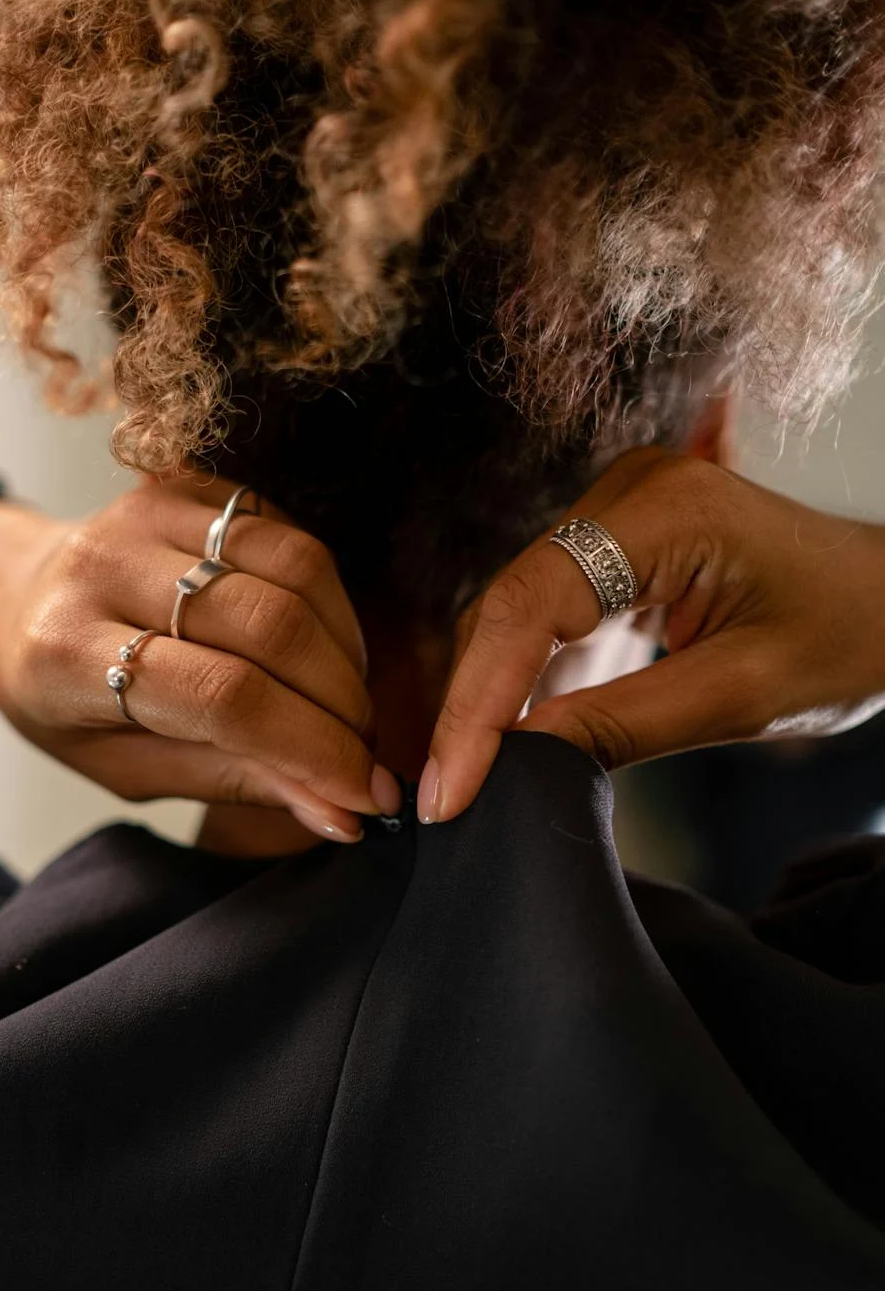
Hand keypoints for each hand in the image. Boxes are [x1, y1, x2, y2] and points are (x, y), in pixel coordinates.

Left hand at [0, 476, 400, 843]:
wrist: (11, 601)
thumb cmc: (65, 702)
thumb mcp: (128, 768)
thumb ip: (232, 779)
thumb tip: (338, 809)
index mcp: (69, 654)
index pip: (223, 698)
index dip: (311, 748)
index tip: (364, 793)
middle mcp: (104, 568)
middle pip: (270, 627)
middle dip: (342, 702)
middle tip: (365, 751)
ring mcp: (147, 514)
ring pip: (295, 571)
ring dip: (347, 650)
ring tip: (349, 703)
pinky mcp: (188, 485)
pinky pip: (291, 535)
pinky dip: (329, 601)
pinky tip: (328, 646)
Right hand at [422, 448, 884, 821]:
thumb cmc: (852, 635)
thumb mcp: (741, 694)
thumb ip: (620, 723)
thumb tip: (514, 759)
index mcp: (668, 509)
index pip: (533, 604)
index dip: (478, 701)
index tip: (451, 786)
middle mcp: (630, 492)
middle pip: (512, 602)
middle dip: (473, 704)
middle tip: (446, 798)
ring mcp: (621, 513)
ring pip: (521, 610)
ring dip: (492, 694)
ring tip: (466, 780)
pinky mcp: (620, 546)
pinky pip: (553, 613)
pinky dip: (529, 679)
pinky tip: (510, 740)